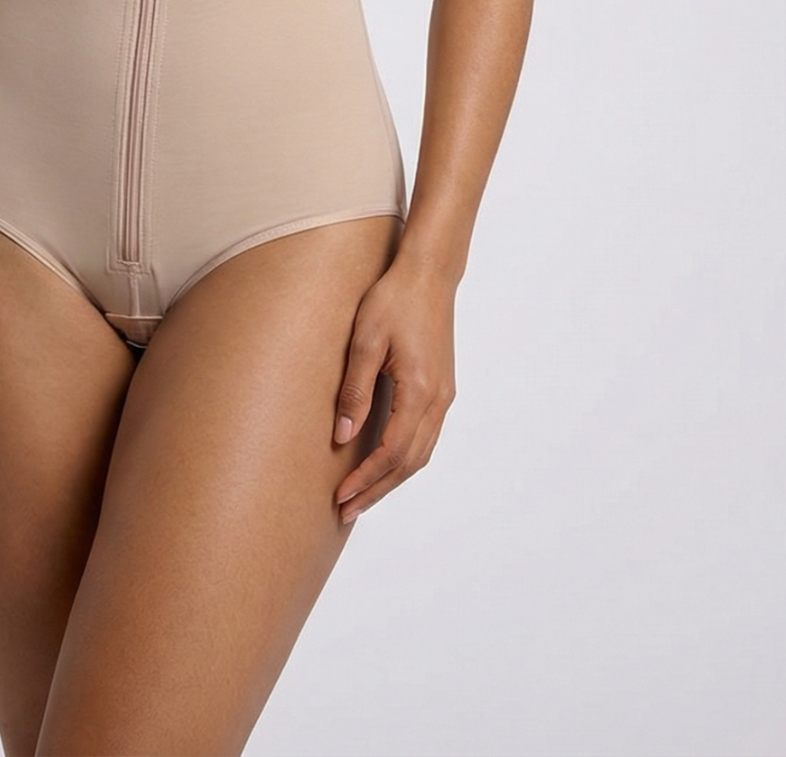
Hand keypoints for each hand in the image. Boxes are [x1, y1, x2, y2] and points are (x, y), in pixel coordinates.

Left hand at [331, 265, 456, 522]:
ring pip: (420, 453)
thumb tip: (341, 436)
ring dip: (391, 479)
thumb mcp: (366, 341)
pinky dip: (404, 458)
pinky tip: (384, 462)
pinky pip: (425, 436)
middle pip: (409, 463)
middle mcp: (438, 400)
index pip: (392, 452)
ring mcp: (444, 395)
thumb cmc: (394, 299)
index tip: (341, 497)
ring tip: (361, 495)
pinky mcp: (442, 387)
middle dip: (377, 489)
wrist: (429, 273)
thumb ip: (355, 390)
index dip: (366, 479)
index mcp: (420, 390)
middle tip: (346, 510)